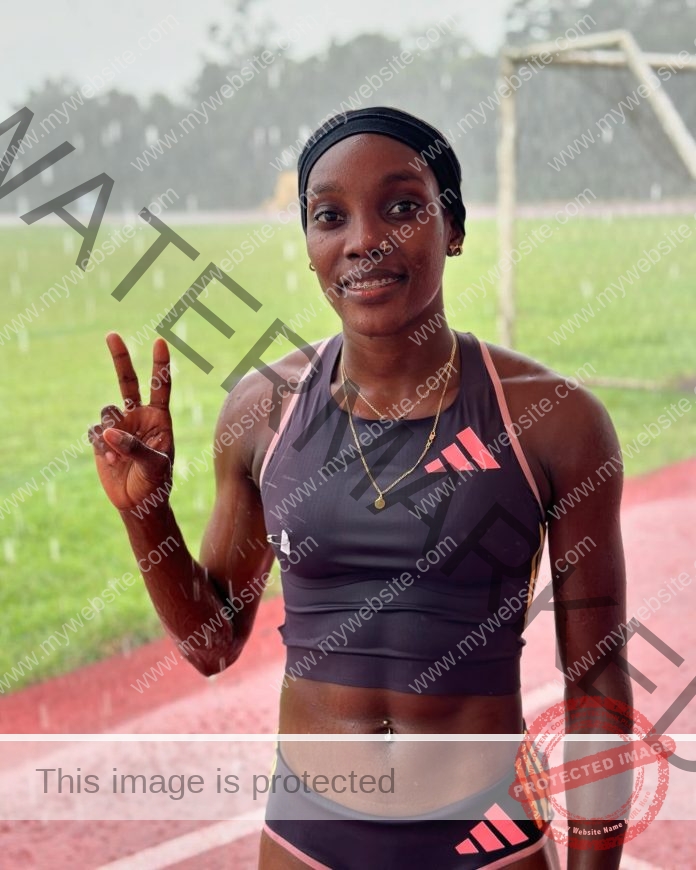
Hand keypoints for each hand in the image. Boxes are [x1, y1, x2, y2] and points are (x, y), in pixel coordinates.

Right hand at [89, 332, 173, 512]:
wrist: (138, 503)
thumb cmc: (155, 483)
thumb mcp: (154, 466)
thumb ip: (134, 446)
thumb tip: (108, 432)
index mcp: (159, 419)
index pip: (160, 387)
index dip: (160, 365)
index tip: (160, 342)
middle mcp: (139, 417)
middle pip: (127, 382)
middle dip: (120, 358)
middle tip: (111, 334)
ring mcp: (119, 426)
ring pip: (107, 412)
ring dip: (109, 431)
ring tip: (117, 454)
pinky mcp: (102, 439)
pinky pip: (94, 431)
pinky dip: (99, 443)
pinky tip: (109, 458)